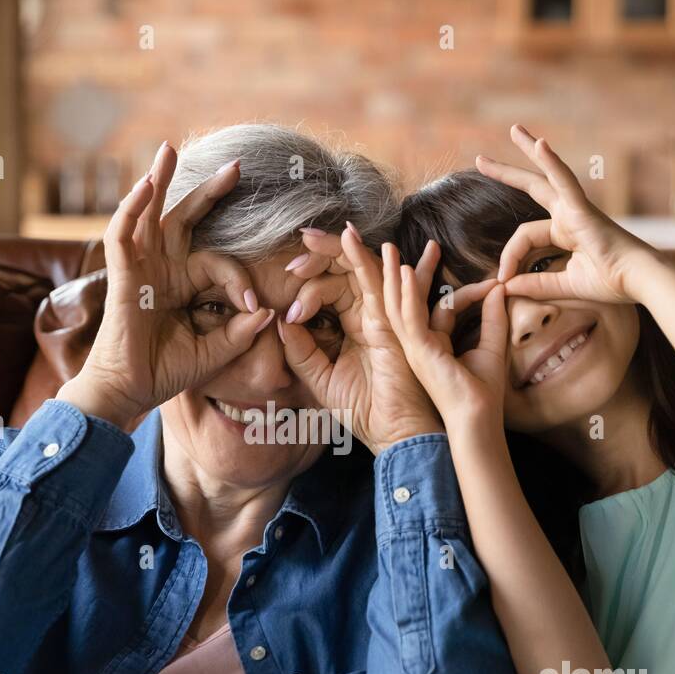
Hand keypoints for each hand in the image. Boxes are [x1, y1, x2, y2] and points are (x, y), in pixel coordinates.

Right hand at [58, 142, 273, 430]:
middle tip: (235, 166)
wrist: (130, 391)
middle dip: (208, 192)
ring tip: (168, 148)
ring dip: (158, 181)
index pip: (217, 262)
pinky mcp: (122, 275)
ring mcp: (140, 269)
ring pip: (149, 215)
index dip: (238, 279)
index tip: (254, 305)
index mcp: (182, 285)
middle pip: (183, 219)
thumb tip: (268, 312)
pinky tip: (145, 185)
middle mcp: (161, 270)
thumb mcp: (213, 352)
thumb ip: (239, 333)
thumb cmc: (164, 373)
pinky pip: (123, 234)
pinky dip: (131, 209)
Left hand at [277, 224, 443, 454]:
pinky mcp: (393, 321)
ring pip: (361, 268)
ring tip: (310, 239)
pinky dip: (364, 260)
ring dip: (335, 250)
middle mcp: (371, 313)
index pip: (332, 288)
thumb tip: (281, 322)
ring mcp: (385, 314)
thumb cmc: (365, 410)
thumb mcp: (320, 379)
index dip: (307, 289)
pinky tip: (350, 238)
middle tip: (293, 263)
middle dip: (318, 258)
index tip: (291, 313)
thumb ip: (301, 351)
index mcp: (355, 323)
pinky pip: (379, 283)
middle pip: (346, 270)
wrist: (392, 434)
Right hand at [380, 240, 507, 431]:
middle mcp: (418, 345)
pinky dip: (404, 295)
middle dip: (396, 273)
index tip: (471, 273)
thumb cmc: (484, 393)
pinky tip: (401, 272)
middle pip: (404, 302)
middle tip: (389, 245)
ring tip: (387, 250)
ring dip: (391, 276)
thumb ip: (492, 316)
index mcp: (433, 345)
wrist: (478, 419)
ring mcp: (415, 349)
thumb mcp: (492, 345)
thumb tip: (500, 288)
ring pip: (397, 306)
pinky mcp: (419, 351)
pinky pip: (408, 318)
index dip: (452, 289)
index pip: (436, 308)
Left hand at [476, 124, 655, 304]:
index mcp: (564, 231)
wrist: (638, 281)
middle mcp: (569, 214)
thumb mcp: (563, 285)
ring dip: (529, 150)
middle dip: (506, 172)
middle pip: (532, 186)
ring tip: (514, 130)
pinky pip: (565, 181)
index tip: (501, 281)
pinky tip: (539, 144)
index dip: (508, 257)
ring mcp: (576, 208)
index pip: (524, 237)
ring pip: (546, 175)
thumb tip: (505, 287)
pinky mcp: (584, 209)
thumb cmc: (611, 282)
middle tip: (481, 160)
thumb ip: (535, 284)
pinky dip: (553, 162)